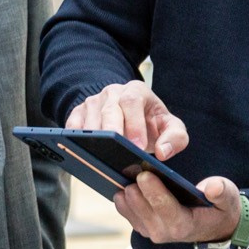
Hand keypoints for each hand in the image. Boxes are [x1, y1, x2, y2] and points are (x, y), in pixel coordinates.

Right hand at [66, 82, 188, 159]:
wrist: (131, 115)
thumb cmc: (150, 123)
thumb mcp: (170, 127)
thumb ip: (176, 138)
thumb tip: (163, 153)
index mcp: (136, 91)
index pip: (132, 102)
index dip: (134, 124)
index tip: (138, 146)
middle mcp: (113, 93)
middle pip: (109, 109)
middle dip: (113, 131)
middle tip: (117, 152)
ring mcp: (94, 102)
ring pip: (90, 118)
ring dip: (94, 138)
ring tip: (100, 157)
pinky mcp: (79, 113)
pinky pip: (73, 124)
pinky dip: (75, 138)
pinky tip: (81, 152)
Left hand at [115, 171, 239, 244]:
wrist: (212, 226)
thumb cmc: (220, 208)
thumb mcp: (228, 198)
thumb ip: (222, 192)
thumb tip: (211, 186)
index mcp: (185, 225)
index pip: (165, 209)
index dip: (154, 192)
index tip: (145, 175)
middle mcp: (164, 232)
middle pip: (143, 209)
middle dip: (136, 190)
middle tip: (128, 169)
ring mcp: (151, 231)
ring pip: (131, 211)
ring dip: (125, 193)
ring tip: (119, 173)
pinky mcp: (142, 225)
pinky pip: (126, 211)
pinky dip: (122, 197)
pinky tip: (117, 181)